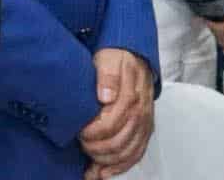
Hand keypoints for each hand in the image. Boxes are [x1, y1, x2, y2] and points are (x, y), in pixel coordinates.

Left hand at [79, 49, 154, 177]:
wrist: (135, 56)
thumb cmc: (116, 58)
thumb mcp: (108, 58)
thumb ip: (107, 76)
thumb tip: (104, 97)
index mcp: (131, 97)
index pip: (110, 123)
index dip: (92, 133)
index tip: (78, 132)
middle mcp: (141, 113)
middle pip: (119, 142)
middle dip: (97, 149)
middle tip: (80, 145)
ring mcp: (145, 123)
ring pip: (128, 152)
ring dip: (108, 162)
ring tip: (90, 167)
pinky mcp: (146, 130)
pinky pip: (137, 153)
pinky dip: (121, 166)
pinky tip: (105, 173)